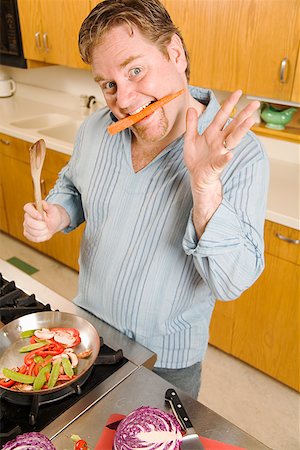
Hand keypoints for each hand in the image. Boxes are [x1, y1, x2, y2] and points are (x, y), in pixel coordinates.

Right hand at [23, 200, 69, 241]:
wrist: (54, 223)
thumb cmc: (53, 214)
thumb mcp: (53, 209)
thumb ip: (48, 206)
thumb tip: (44, 204)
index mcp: (31, 207)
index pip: (27, 208)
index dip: (33, 213)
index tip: (41, 217)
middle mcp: (26, 216)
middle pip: (29, 222)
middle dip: (41, 225)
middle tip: (47, 224)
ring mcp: (26, 225)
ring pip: (33, 232)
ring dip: (43, 232)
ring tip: (47, 228)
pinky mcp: (27, 233)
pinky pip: (34, 238)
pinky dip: (42, 237)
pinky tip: (45, 233)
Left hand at [184, 90, 259, 236]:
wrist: (197, 177)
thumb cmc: (196, 159)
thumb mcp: (190, 139)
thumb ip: (191, 124)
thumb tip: (191, 108)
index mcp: (212, 133)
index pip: (222, 115)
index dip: (229, 104)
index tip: (238, 92)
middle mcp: (219, 140)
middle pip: (233, 125)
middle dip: (244, 114)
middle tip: (255, 103)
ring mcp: (220, 152)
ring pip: (233, 139)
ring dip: (242, 130)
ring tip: (251, 121)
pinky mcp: (217, 165)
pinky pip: (222, 160)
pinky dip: (225, 157)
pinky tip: (230, 154)